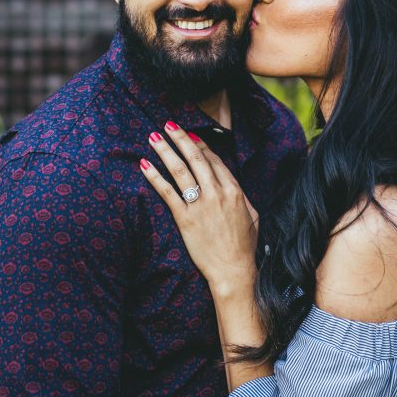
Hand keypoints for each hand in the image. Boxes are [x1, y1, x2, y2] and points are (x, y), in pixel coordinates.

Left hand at [140, 121, 258, 294]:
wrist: (234, 270)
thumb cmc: (244, 246)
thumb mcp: (252, 215)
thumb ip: (241, 195)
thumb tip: (232, 183)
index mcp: (234, 190)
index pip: (214, 160)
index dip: (200, 146)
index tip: (190, 135)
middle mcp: (217, 193)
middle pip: (196, 158)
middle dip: (181, 138)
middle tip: (168, 125)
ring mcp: (200, 205)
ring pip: (180, 169)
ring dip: (165, 150)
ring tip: (153, 137)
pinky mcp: (185, 219)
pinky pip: (167, 192)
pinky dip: (155, 176)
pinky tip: (145, 165)